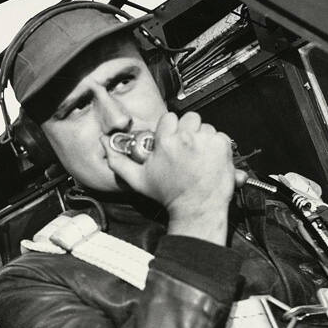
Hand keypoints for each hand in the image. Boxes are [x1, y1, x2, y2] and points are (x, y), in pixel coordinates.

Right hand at [102, 112, 238, 243]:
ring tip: (197, 156)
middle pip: (189, 118)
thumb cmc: (168, 196)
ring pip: (205, 127)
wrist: (196, 209)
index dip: (170, 129)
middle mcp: (186, 138)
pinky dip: (216, 146)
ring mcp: (205, 141)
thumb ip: (118, 161)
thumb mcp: (137, 179)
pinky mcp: (221, 146)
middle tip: (186, 148)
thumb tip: (105, 145)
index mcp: (165, 142)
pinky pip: (220, 136)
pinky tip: (208, 159)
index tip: (172, 140)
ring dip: (202, 138)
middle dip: (187, 130)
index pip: (169, 118)